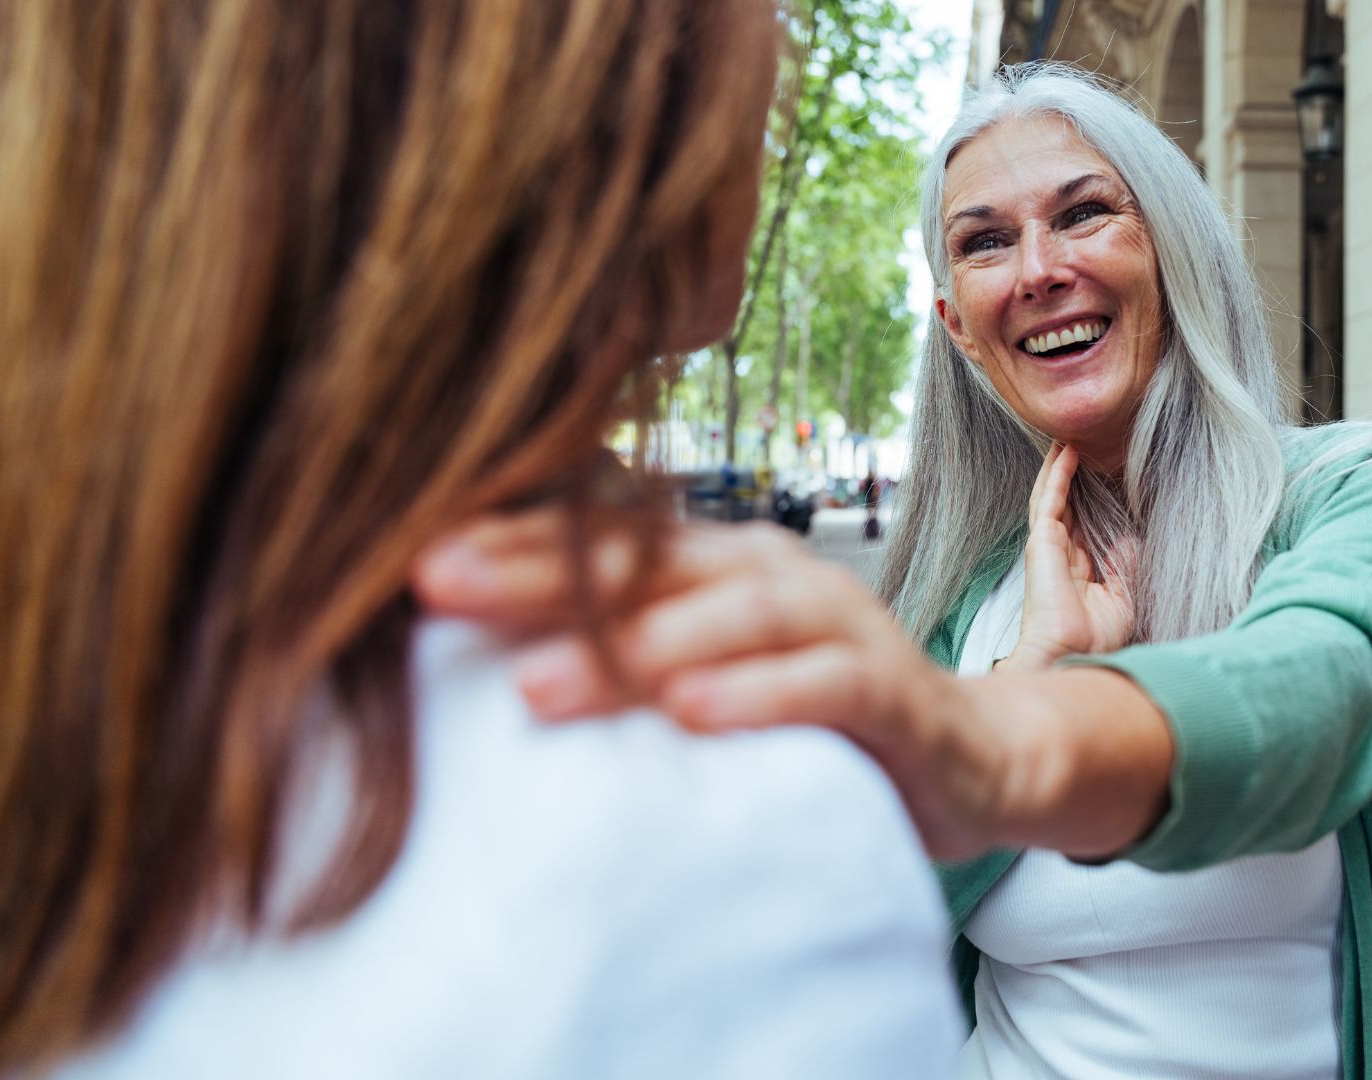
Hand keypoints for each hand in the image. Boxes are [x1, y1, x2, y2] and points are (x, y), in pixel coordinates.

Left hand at [415, 512, 1173, 860]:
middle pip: (651, 560)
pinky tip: (693, 718)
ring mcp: (840, 622)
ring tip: (540, 684)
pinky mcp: (895, 689)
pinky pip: (828, 685)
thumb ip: (618, 659)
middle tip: (441, 588)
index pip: (603, 544)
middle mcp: (773, 574)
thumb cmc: (807, 721)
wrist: (964, 760)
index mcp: (716, 563)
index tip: (407, 566)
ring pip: (735, 613)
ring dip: (639, 643)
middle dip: (543, 573)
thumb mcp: (700, 683)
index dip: (510, 545)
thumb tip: (480, 659)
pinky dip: (762, 695)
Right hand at [996, 442, 1136, 671]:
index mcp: (1078, 566)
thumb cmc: (1095, 637)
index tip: (1102, 471)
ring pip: (1052, 495)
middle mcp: (1061, 552)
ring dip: (1060, 466)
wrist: (1073, 654)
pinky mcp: (1041, 541)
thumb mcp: (1123, 595)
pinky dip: (1057, 474)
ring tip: (1069, 437)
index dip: (1090, 495)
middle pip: (1065, 503)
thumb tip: (1130, 536)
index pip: (1084, 521)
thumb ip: (1124, 563)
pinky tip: (1066, 452)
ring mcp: (1048, 545)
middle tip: (1081, 443)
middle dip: (1071, 474)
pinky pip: (1048, 500)